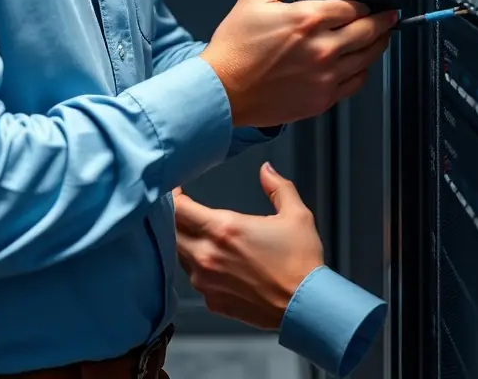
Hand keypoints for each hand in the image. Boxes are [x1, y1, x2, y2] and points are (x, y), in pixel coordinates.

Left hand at [174, 162, 322, 329]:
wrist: (306, 307)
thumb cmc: (301, 262)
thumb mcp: (296, 215)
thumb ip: (277, 187)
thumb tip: (266, 170)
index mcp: (223, 229)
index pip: (178, 208)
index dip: (172, 196)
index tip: (176, 189)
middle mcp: (207, 255)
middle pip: (170, 231)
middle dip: (172, 217)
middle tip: (181, 208)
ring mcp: (206, 281)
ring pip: (179, 255)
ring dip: (183, 241)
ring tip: (195, 232)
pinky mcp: (212, 301)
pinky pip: (194, 278)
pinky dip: (196, 267)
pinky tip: (212, 261)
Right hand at [200, 0, 396, 126]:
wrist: (222, 90)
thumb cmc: (234, 49)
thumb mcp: (253, 0)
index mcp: (307, 19)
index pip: (352, 6)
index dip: (364, 2)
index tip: (368, 1)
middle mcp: (322, 47)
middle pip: (368, 30)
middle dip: (383, 20)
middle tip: (389, 15)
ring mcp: (325, 75)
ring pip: (368, 57)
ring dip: (379, 44)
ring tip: (381, 37)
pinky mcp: (322, 99)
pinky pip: (356, 83)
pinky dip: (363, 71)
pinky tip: (360, 64)